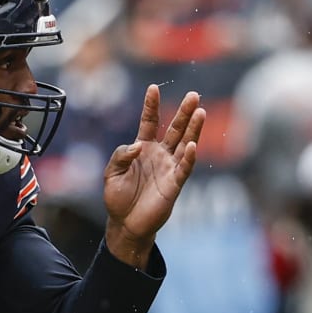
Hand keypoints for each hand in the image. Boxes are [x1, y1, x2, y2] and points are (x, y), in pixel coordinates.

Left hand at [102, 85, 205, 269]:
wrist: (125, 224)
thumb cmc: (118, 198)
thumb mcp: (111, 174)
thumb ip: (120, 156)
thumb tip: (137, 146)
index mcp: (143, 148)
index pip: (149, 122)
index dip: (151, 106)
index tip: (153, 88)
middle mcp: (159, 155)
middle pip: (174, 129)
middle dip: (183, 112)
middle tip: (193, 95)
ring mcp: (169, 168)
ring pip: (184, 144)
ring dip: (193, 129)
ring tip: (200, 111)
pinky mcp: (174, 184)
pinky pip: (184, 168)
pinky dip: (188, 157)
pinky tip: (192, 144)